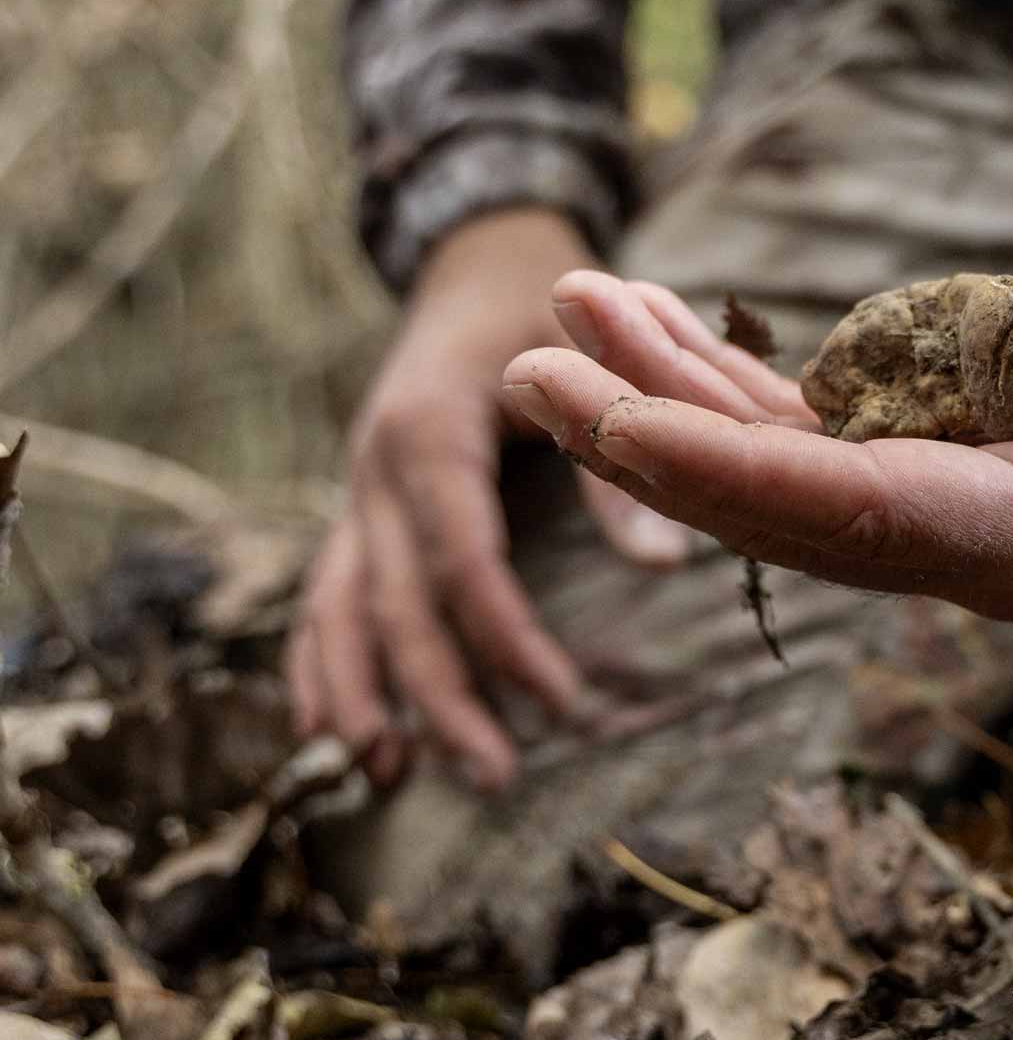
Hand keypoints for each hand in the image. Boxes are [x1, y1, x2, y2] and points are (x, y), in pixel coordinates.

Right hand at [286, 209, 690, 790]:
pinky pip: (326, 594)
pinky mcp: (361, 506)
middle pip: (395, 602)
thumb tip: (664, 564)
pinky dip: (319, 662)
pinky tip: (325, 728)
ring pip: (341, 609)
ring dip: (362, 696)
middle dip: (437, 696)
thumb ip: (618, 459)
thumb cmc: (547, 305)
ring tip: (388, 778)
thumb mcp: (588, 357)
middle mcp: (377, 466)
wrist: (482, 260)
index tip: (560, 701)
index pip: (462, 557)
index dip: (504, 634)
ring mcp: (358, 488)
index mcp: (431, 430)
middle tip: (493, 776)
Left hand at [501, 160, 1012, 617]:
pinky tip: (631, 317)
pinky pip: (786, 430)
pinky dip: (705, 376)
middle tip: (528, 376)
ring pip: (769, 475)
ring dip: (655, 404)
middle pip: (795, 515)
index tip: (628, 430)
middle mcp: (988, 541)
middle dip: (657, 452)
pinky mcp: (907, 458)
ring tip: (554, 326)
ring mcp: (937, 507)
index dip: (753, 482)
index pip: (888, 518)